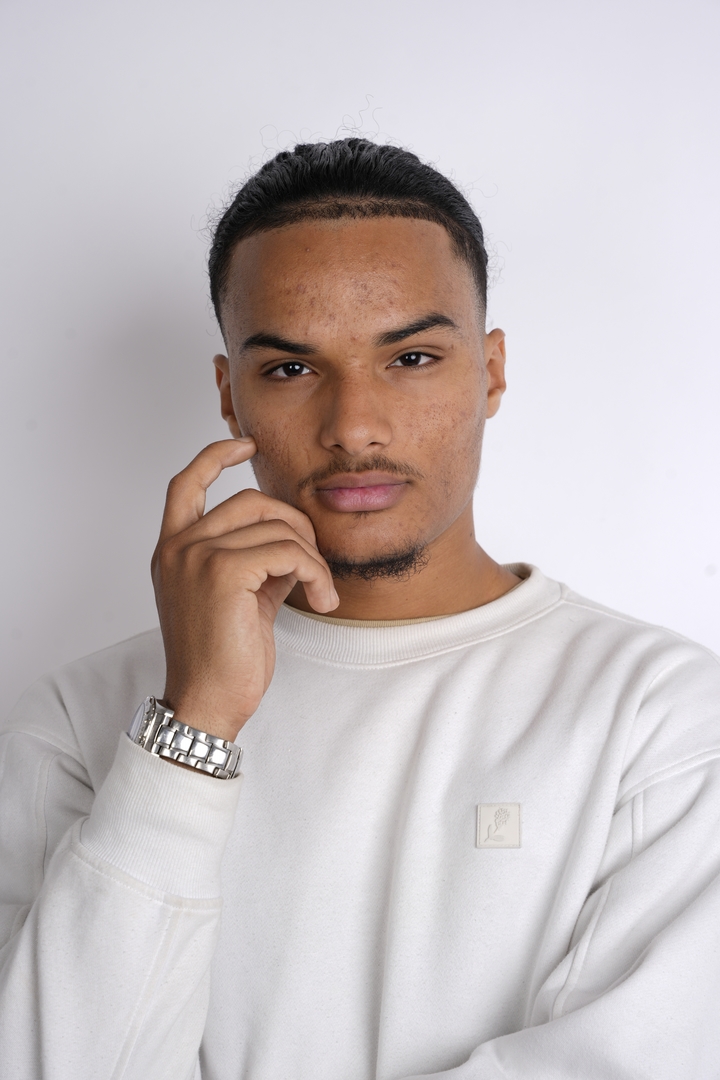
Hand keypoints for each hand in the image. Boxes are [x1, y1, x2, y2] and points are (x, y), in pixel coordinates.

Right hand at [151, 439, 338, 741]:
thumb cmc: (223, 658)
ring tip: (321, 591)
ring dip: (312, 557)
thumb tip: (294, 537)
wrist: (207, 703)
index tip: (247, 444)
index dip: (216, 456)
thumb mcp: (240, 597)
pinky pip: (288, 550)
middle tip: (314, 565)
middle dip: (295, 525)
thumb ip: (257, 560)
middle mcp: (178, 546)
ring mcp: (197, 555)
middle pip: (252, 500)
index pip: (186, 482)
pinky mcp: (223, 571)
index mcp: (173, 550)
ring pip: (276, 525)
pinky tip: (322, 599)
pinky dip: (315, 572)